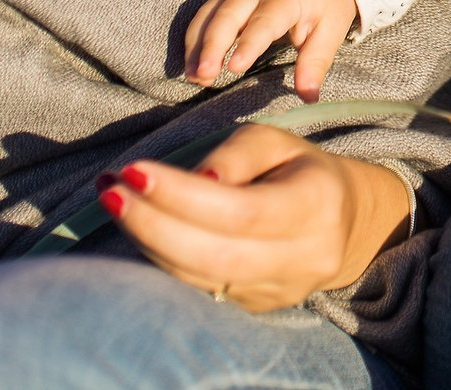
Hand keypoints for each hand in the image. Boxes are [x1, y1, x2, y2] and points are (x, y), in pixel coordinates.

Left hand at [104, 125, 413, 311]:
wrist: (341, 221)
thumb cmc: (298, 169)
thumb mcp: (274, 141)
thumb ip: (234, 156)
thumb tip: (193, 183)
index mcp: (315, 205)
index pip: (241, 211)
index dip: (182, 197)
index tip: (133, 171)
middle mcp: (302, 258)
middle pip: (215, 256)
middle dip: (151, 224)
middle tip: (109, 191)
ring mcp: (278, 292)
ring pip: (199, 277)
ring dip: (146, 240)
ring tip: (112, 199)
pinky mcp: (254, 309)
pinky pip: (197, 286)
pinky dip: (160, 256)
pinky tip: (137, 225)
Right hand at [182, 0, 357, 97]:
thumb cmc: (326, 3)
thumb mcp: (331, 30)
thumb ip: (316, 62)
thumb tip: (309, 97)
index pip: (264, 21)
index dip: (248, 44)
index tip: (234, 68)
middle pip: (228, 14)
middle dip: (212, 45)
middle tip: (204, 76)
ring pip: (209, 13)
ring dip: (197, 43)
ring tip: (194, 76)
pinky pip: (205, 14)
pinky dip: (194, 38)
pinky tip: (192, 65)